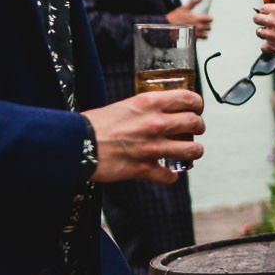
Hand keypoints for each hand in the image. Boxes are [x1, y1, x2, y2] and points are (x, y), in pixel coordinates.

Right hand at [85, 89, 204, 183]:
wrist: (75, 145)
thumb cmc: (94, 125)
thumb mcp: (123, 106)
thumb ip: (144, 109)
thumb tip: (158, 112)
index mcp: (149, 103)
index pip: (188, 98)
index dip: (197, 104)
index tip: (196, 108)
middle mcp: (155, 123)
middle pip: (195, 123)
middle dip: (198, 127)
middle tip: (195, 130)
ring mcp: (152, 147)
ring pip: (192, 150)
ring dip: (194, 151)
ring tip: (190, 151)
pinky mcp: (145, 169)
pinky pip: (169, 176)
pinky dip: (170, 176)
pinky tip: (168, 173)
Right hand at [165, 0, 214, 38]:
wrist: (166, 28)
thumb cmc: (175, 17)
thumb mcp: (184, 8)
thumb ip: (194, 2)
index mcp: (197, 18)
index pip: (210, 19)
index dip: (207, 18)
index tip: (203, 18)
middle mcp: (198, 27)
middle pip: (209, 27)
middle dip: (205, 25)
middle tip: (199, 24)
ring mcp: (196, 34)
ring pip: (206, 35)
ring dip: (203, 32)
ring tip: (197, 30)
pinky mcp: (192, 40)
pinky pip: (200, 40)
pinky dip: (198, 37)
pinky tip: (193, 34)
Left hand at [255, 2, 274, 58]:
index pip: (262, 8)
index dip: (265, 11)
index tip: (267, 14)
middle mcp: (272, 21)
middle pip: (256, 19)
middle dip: (260, 21)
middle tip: (265, 23)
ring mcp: (270, 34)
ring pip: (258, 32)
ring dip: (264, 34)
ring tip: (270, 35)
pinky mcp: (272, 46)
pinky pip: (263, 48)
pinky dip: (267, 48)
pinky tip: (272, 47)